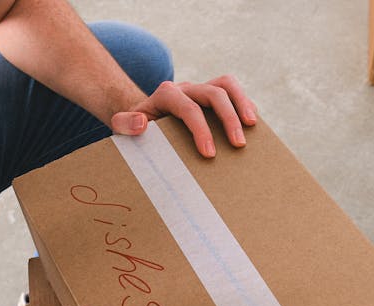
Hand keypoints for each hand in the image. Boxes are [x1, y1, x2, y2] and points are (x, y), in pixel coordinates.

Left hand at [110, 75, 257, 157]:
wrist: (140, 117)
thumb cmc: (134, 127)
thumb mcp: (121, 126)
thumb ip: (124, 124)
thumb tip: (141, 123)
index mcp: (166, 95)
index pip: (188, 107)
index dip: (201, 129)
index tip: (210, 154)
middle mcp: (186, 88)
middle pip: (214, 92)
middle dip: (228, 118)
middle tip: (238, 144)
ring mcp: (200, 90)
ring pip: (227, 84)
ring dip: (243, 103)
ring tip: (252, 126)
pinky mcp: (211, 97)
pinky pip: (233, 93)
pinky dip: (244, 105)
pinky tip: (251, 126)